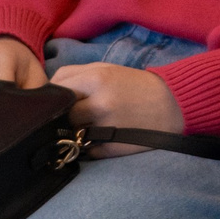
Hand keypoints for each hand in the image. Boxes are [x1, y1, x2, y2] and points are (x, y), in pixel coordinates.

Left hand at [50, 59, 183, 155]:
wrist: (171, 105)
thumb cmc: (134, 85)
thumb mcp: (106, 69)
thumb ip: (74, 74)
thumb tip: (48, 89)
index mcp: (96, 79)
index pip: (57, 89)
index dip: (56, 94)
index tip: (60, 98)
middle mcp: (98, 104)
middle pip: (61, 114)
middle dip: (65, 114)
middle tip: (75, 112)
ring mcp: (103, 129)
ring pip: (71, 133)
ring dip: (75, 130)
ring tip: (88, 124)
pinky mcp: (109, 149)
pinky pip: (85, 149)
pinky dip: (88, 144)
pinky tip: (100, 136)